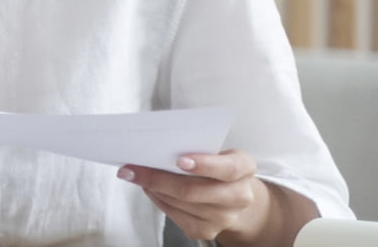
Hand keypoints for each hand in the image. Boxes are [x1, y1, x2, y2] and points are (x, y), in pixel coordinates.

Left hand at [118, 149, 267, 243]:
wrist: (233, 195)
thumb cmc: (218, 167)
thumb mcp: (216, 151)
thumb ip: (195, 147)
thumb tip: (157, 146)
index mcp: (244, 168)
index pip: (228, 168)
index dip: (204, 165)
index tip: (179, 159)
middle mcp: (239, 196)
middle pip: (193, 190)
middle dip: (158, 178)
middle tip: (134, 168)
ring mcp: (224, 217)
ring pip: (180, 203)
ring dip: (153, 188)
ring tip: (135, 174)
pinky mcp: (207, 231)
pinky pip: (175, 216)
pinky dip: (158, 199)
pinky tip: (149, 188)